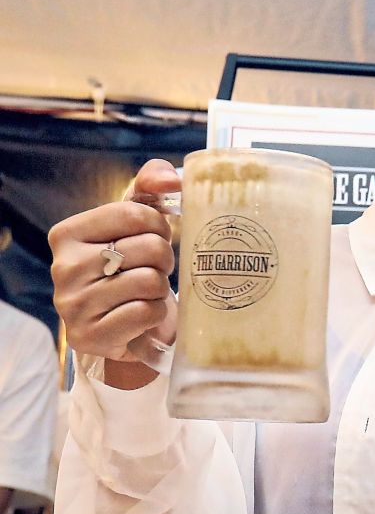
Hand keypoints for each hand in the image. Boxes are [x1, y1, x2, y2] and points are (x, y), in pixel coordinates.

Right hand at [48, 159, 179, 386]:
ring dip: (161, 288)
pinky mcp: (90, 336)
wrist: (124, 327)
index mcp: (68, 234)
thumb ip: (149, 189)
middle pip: (147, 248)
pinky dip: (156, 314)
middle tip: (157, 269)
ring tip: (149, 292)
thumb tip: (171, 178)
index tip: (158, 236)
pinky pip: (146, 313)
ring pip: (149, 282)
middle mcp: (63, 267)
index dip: (159, 225)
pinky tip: (144, 315)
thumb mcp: (133, 225)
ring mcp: (73, 305)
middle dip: (164, 259)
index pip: (133, 214)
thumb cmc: (129, 268)